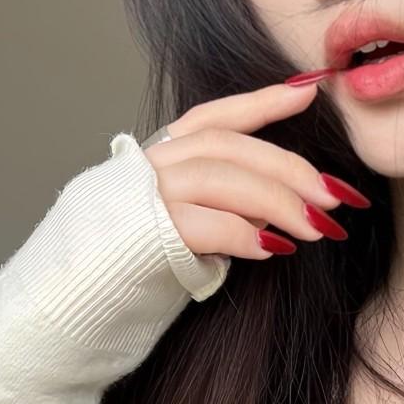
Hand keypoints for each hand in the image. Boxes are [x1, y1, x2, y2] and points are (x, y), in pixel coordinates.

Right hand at [140, 80, 369, 259]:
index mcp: (154, 159)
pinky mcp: (140, 234)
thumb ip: (220, 209)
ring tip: (316, 229)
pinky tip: (273, 250)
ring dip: (278, 202)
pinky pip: (204, 223)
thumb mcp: (180, 231)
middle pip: (228, 147)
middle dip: (289, 169)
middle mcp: (145, 168)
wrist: (68, 312)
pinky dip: (245, 235)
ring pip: (221, 178)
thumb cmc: (129, 277)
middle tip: (335, 197)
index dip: (263, 102)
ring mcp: (139, 197)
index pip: (213, 118)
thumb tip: (278, 212)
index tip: (310, 91)